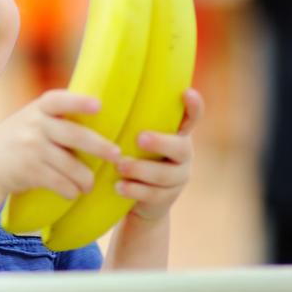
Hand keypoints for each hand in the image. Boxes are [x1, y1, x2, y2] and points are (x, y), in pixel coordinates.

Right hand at [0, 90, 122, 200]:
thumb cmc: (17, 139)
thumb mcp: (30, 119)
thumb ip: (55, 117)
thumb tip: (100, 117)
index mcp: (38, 108)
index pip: (59, 100)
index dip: (79, 102)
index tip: (99, 105)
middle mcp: (34, 125)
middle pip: (75, 135)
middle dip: (100, 146)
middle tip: (117, 155)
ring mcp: (31, 148)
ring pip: (71, 165)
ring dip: (86, 179)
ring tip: (90, 184)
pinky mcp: (29, 171)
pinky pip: (60, 183)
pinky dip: (70, 190)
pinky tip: (73, 192)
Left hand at [115, 88, 202, 221]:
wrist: (136, 197)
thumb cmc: (129, 153)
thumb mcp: (130, 135)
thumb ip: (128, 118)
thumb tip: (97, 93)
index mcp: (176, 133)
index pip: (192, 117)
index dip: (194, 106)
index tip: (186, 92)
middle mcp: (183, 153)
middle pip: (181, 147)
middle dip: (161, 142)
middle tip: (140, 138)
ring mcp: (178, 177)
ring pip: (166, 175)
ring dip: (141, 169)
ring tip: (119, 165)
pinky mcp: (167, 198)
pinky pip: (155, 195)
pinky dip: (135, 190)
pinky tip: (119, 187)